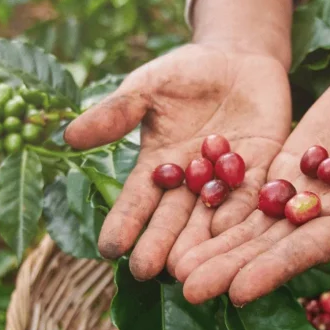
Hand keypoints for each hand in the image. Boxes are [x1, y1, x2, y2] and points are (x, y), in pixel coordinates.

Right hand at [63, 42, 291, 279]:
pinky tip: (231, 234)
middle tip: (147, 271)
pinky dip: (241, 214)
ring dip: (200, 244)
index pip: (137, 201)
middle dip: (160, 244)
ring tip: (188, 269)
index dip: (124, 223)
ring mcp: (225, 181)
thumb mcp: (146, 87)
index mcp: (157, 167)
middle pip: (173, 219)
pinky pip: (252, 196)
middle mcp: (189, 183)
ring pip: (211, 218)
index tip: (109, 248)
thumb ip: (116, 113)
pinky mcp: (262, 171)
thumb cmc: (184, 72)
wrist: (238, 57)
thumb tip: (68, 136)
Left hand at [174, 64, 329, 304]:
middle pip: (268, 249)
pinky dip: (218, 210)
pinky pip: (246, 194)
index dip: (272, 271)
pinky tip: (185, 225)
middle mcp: (321, 221)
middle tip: (187, 289)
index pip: (307, 252)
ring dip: (214, 248)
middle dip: (229, 269)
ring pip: (250, 227)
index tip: (238, 291)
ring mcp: (298, 198)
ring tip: (175, 269)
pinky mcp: (281, 173)